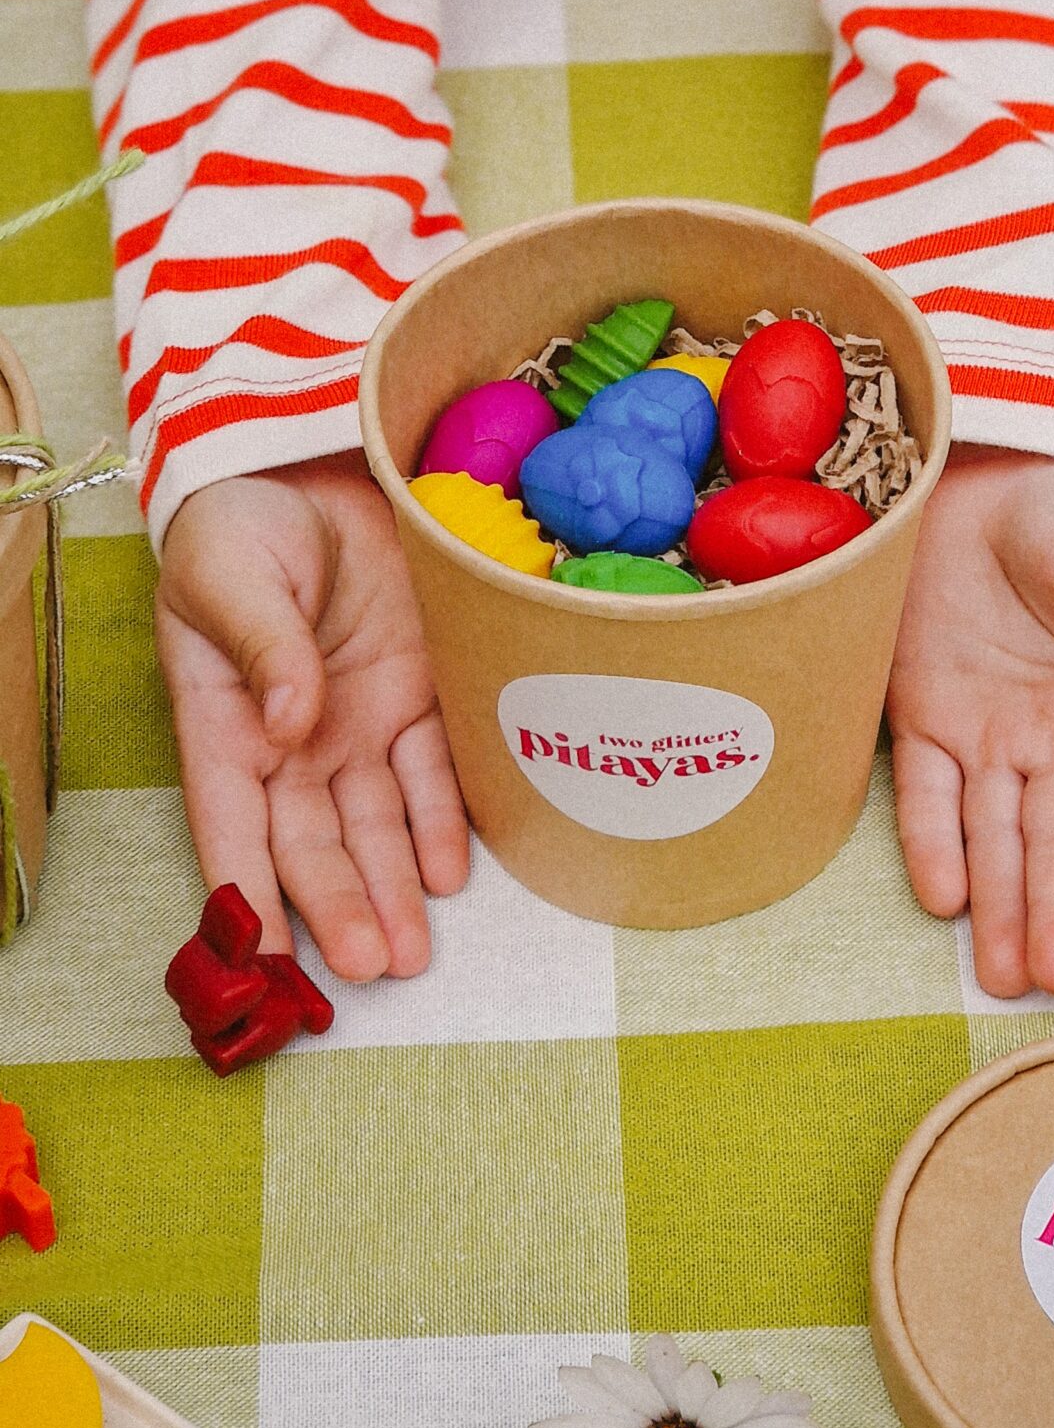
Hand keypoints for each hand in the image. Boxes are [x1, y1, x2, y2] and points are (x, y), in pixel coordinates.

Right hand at [156, 452, 470, 980]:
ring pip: (376, 823)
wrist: (316, 462)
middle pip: (313, 840)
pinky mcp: (417, 694)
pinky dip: (444, 820)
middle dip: (338, 906)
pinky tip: (454, 870)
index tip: (262, 955)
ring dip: (393, 886)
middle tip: (365, 965)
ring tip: (412, 949)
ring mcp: (358, 722)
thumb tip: (291, 724)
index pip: (230, 823)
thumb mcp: (231, 574)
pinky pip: (434, 769)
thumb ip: (264, 648)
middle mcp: (294, 741)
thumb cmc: (245, 521)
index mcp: (226, 720)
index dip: (246, 890)